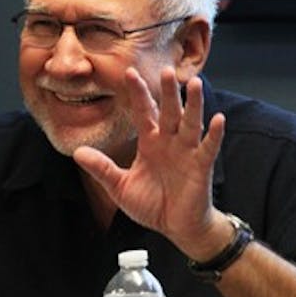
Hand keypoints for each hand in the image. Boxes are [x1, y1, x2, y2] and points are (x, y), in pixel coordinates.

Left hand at [73, 67, 227, 256]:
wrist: (175, 227)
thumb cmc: (151, 204)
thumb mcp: (120, 186)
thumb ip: (102, 168)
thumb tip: (78, 152)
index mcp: (149, 143)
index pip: (143, 113)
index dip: (137, 94)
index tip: (128, 72)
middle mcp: (169, 142)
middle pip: (168, 112)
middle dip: (167, 92)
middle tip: (165, 70)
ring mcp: (187, 152)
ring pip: (190, 123)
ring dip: (192, 105)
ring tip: (193, 84)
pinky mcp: (201, 167)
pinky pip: (208, 148)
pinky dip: (213, 134)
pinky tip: (217, 119)